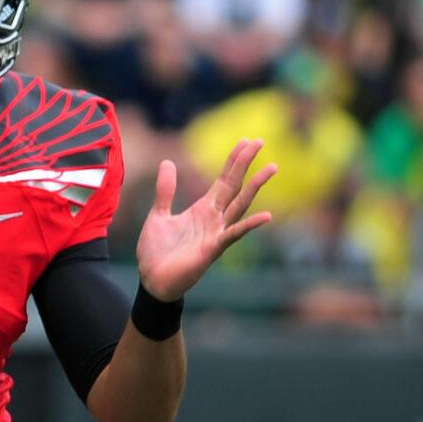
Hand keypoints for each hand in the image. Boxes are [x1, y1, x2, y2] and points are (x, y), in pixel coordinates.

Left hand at [136, 139, 276, 301]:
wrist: (151, 281)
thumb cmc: (157, 252)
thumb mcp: (158, 214)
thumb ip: (166, 191)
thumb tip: (167, 162)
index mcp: (203, 210)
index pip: (224, 180)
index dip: (234, 160)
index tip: (248, 140)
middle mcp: (214, 219)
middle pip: (234, 186)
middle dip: (246, 164)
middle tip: (261, 141)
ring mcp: (216, 234)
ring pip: (240, 206)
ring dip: (255, 187)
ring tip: (271, 168)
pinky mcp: (212, 249)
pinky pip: (233, 235)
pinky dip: (249, 225)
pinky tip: (267, 216)